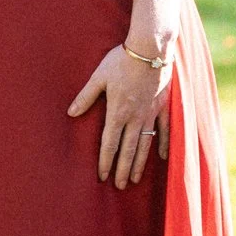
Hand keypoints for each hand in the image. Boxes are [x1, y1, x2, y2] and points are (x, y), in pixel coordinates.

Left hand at [68, 43, 173, 187]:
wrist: (151, 48)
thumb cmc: (122, 60)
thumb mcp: (99, 76)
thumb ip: (86, 96)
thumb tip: (71, 113)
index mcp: (118, 111)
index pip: (109, 143)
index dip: (106, 161)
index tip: (103, 176)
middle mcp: (135, 118)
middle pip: (128, 150)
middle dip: (122, 169)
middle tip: (120, 186)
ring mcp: (152, 113)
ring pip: (145, 145)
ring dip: (139, 163)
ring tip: (135, 178)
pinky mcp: (164, 106)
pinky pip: (165, 130)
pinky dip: (163, 144)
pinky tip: (161, 157)